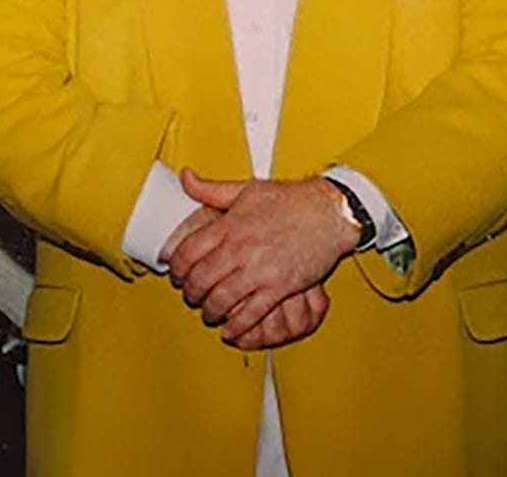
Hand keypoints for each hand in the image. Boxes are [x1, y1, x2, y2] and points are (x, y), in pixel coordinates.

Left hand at [169, 171, 357, 343]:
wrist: (329, 212)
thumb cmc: (291, 200)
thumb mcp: (246, 189)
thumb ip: (211, 189)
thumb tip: (185, 177)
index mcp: (229, 226)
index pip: (188, 253)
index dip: (177, 269)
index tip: (177, 275)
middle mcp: (240, 249)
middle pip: (200, 280)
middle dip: (190, 293)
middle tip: (191, 297)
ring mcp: (259, 270)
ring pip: (221, 300)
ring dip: (210, 311)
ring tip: (209, 313)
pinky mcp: (279, 287)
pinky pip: (251, 314)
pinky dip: (237, 326)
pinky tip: (230, 329)